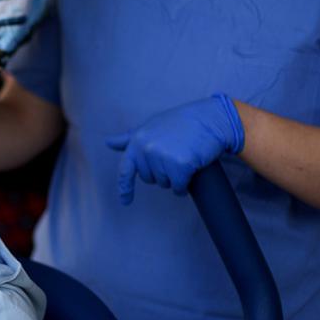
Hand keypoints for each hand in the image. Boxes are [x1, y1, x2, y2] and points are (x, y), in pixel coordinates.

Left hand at [105, 94, 244, 204]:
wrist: (210, 118)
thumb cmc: (182, 122)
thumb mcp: (152, 126)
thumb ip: (130, 138)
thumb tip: (108, 143)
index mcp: (137, 140)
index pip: (125, 169)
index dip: (124, 187)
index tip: (125, 201)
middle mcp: (146, 149)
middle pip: (150, 179)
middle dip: (163, 172)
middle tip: (176, 154)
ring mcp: (162, 157)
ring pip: (165, 184)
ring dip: (175, 177)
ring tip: (185, 156)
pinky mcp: (179, 166)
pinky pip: (178, 188)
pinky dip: (185, 185)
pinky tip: (192, 170)